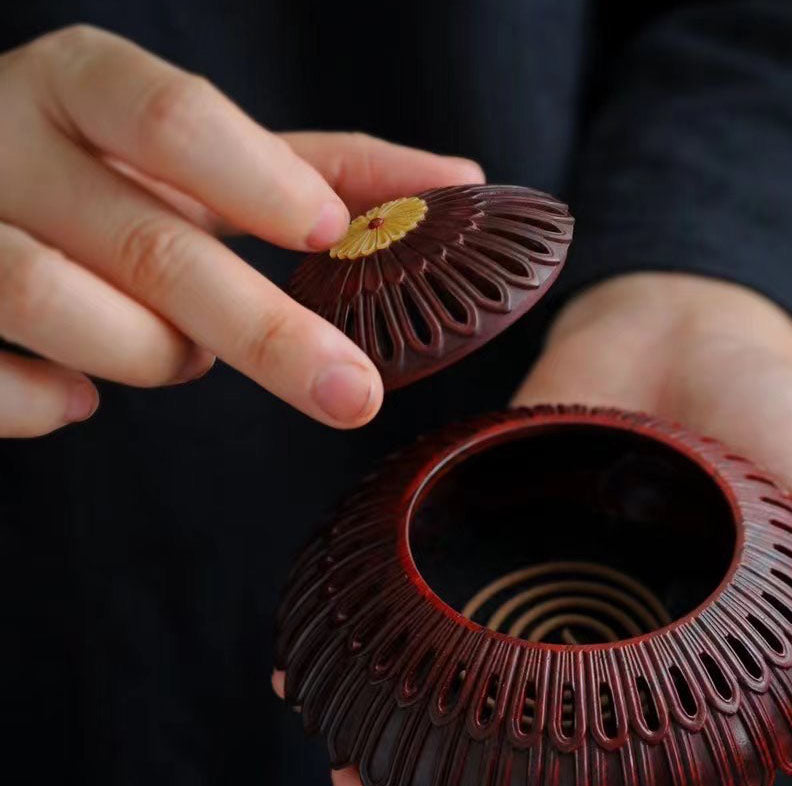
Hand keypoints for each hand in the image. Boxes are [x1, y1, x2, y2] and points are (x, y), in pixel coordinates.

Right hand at [0, 24, 482, 436]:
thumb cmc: (103, 177)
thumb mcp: (195, 157)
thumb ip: (311, 168)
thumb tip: (456, 182)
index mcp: (80, 87)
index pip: (166, 113)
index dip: (254, 176)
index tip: (329, 234)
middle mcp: (5, 143)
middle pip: (146, 242)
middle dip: (265, 331)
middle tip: (353, 394)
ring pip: (56, 303)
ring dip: (149, 354)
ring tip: (177, 353)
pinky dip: (45, 403)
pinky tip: (76, 397)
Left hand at [279, 272, 791, 785]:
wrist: (691, 319)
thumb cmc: (782, 422)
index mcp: (698, 669)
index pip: (676, 781)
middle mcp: (609, 652)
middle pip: (545, 765)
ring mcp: (538, 599)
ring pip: (469, 707)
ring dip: (413, 755)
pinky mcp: (481, 544)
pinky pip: (421, 609)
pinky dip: (371, 648)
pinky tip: (314, 678)